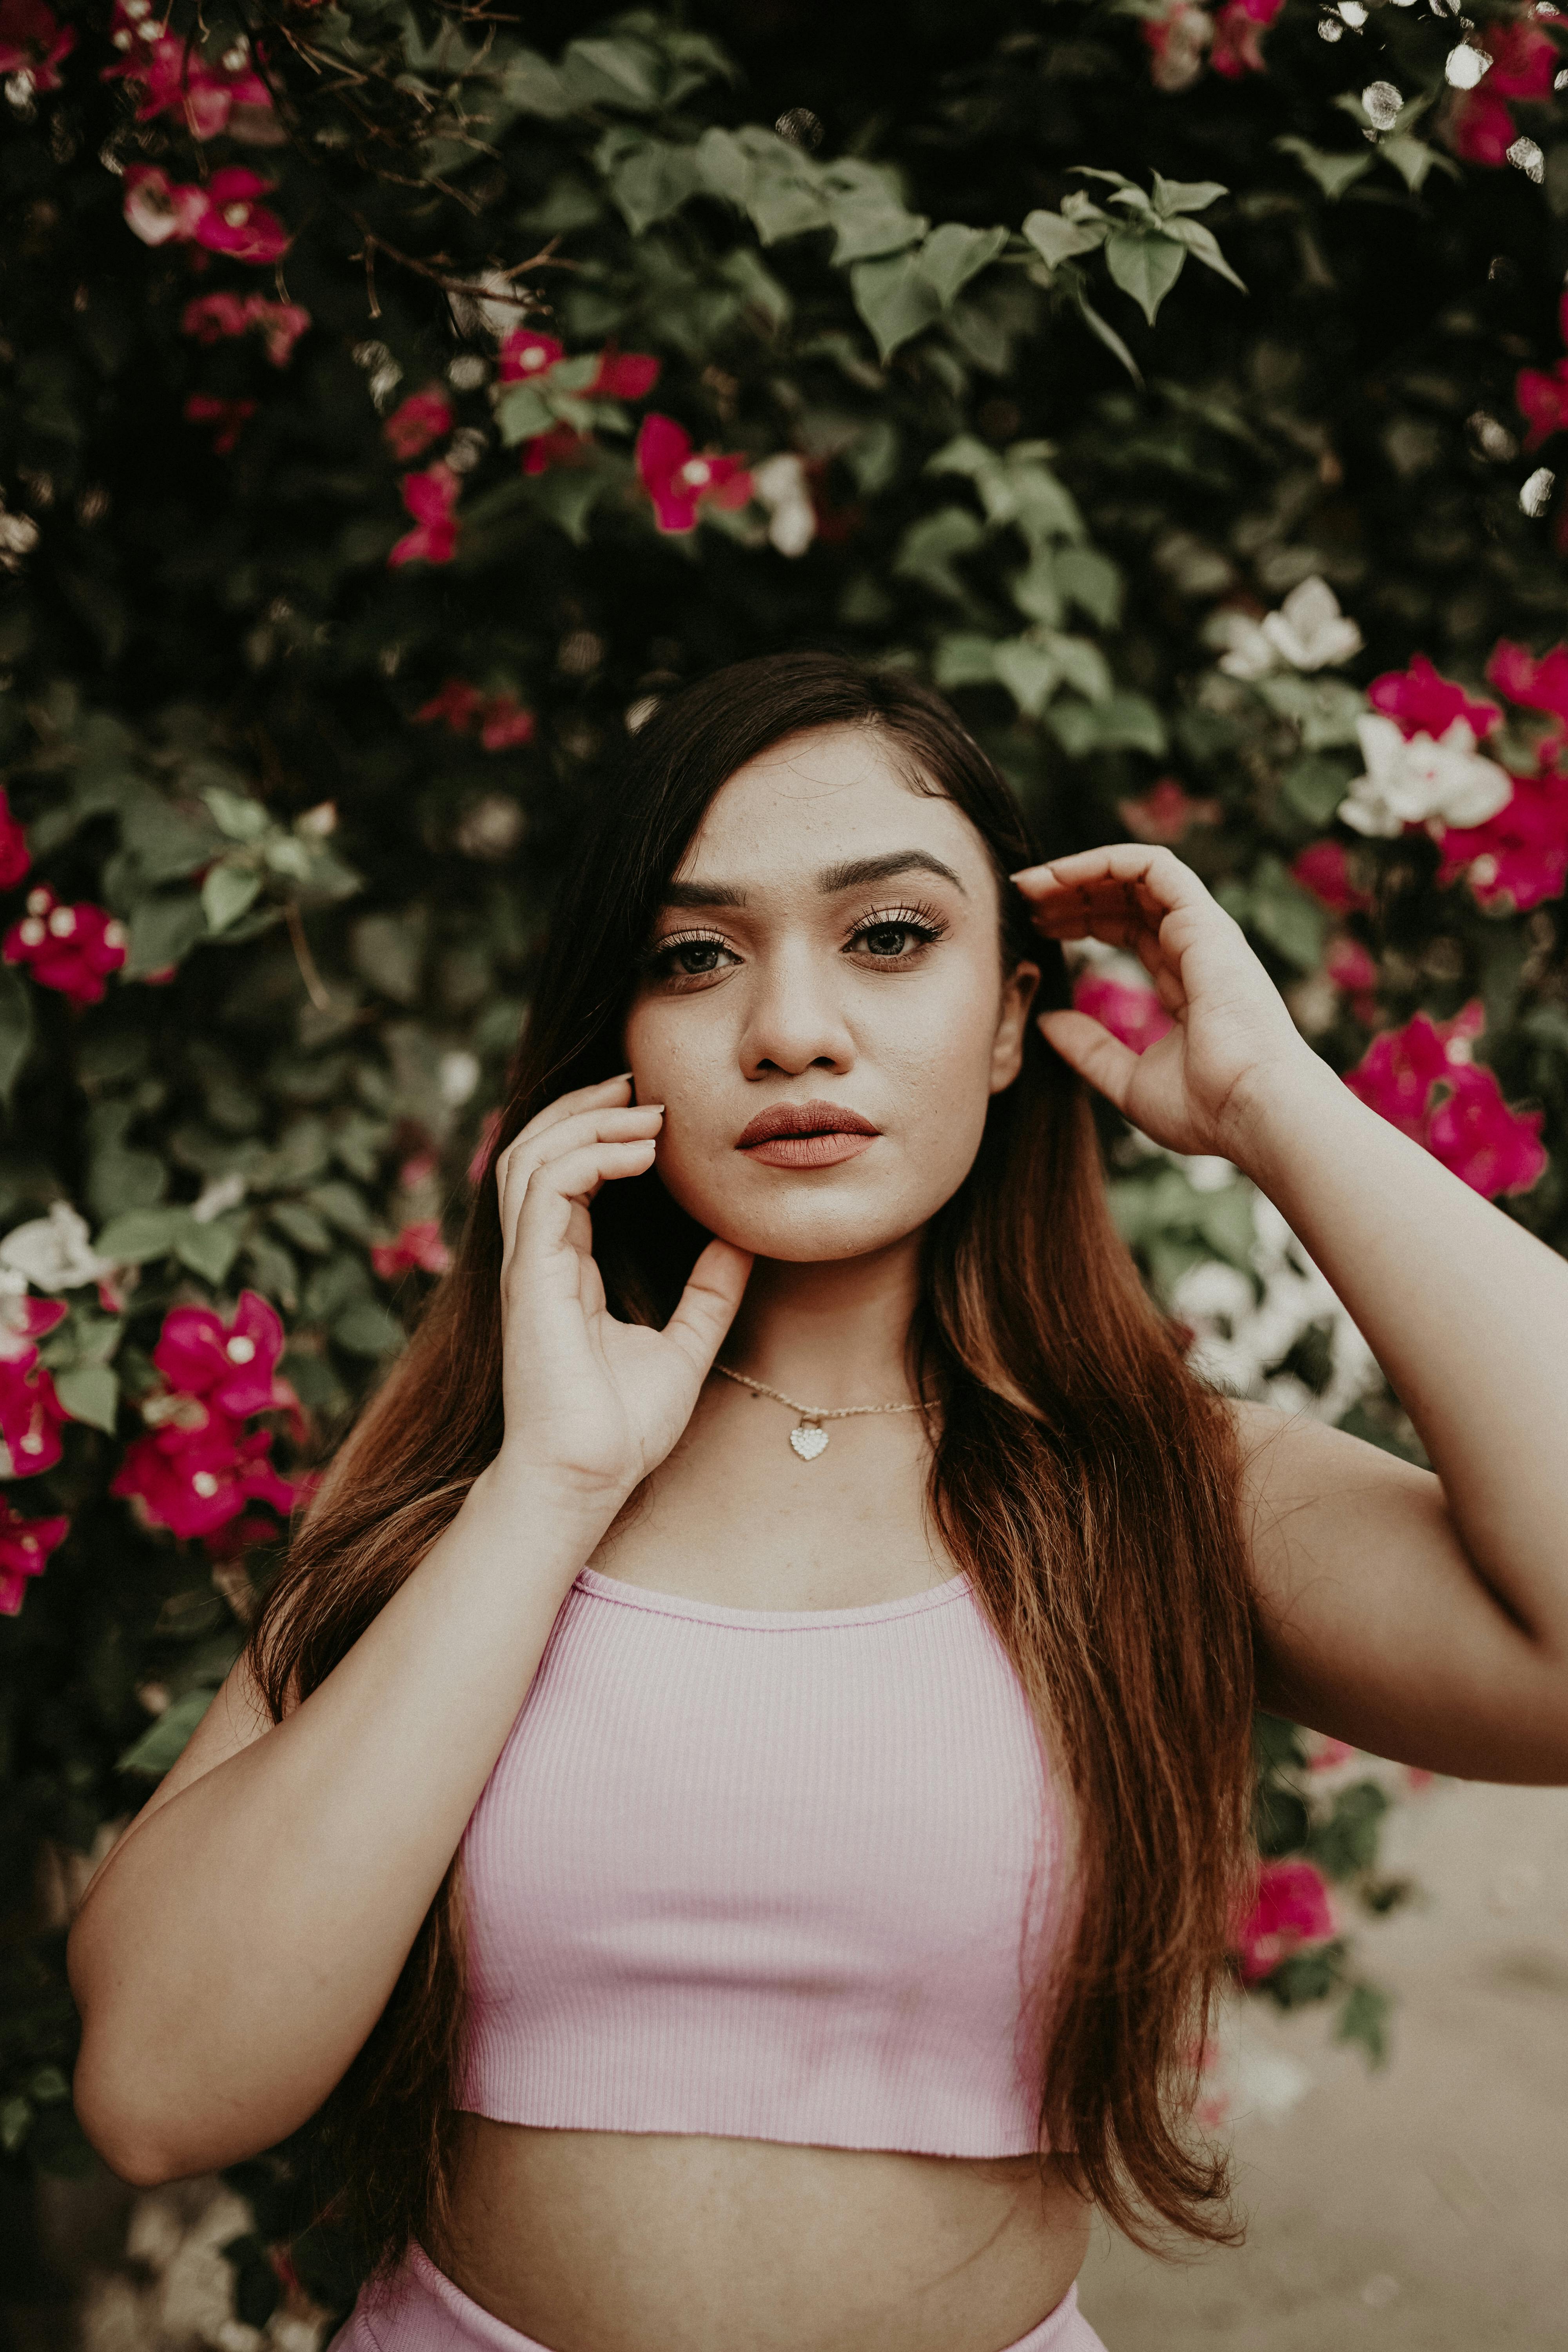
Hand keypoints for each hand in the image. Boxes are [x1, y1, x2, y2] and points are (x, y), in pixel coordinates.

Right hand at [491, 1074, 751, 1509]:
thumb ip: (708, 1293)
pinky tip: (641, 1150)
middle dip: (583, 1104)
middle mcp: (536, 1258)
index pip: (565, 1174)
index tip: (656, 1110)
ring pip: (531, 1154)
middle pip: (536, 1147)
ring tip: (646, 1108)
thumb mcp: (684, 1347)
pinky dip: (589, 1154)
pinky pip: (548, 1187)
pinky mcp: (529, 1276)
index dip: (600, 1130)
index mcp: (562, 1268)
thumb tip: (744, 1241)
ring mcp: (527, 1265)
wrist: (583, 1481)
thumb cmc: (620, 1430)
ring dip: (586, 1119)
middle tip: (641, 1080)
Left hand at [1012, 844, 1320, 1163]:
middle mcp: (1194, 948)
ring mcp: (1202, 933)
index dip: (1080, 919)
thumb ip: (1088, 1048)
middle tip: (1022, 900)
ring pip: (1136, 876)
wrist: (1253, 1114)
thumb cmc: (1207, 1109)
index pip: (1127, 929)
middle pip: (1127, 899)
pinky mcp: (1205, 922)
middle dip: (1073, 892)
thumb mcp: (1126, 1079)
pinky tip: (1061, 874)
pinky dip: (1106, 861)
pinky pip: (1153, 868)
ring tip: (1030, 884)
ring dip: (1081, 872)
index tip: (1035, 926)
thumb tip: (1045, 1023)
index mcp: (1183, 981)